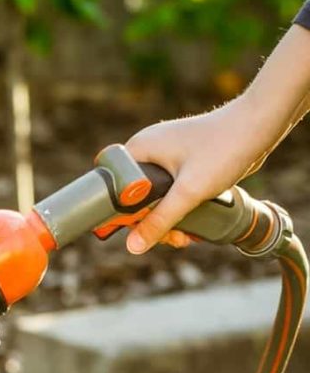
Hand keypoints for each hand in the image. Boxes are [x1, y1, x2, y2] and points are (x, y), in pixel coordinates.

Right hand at [124, 95, 275, 253]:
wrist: (260, 125)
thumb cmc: (224, 148)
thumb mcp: (188, 192)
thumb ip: (160, 220)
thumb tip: (133, 247)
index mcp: (138, 149)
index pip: (111, 187)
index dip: (119, 213)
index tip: (137, 230)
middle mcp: (148, 150)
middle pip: (133, 198)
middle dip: (150, 222)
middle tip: (169, 238)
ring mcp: (166, 156)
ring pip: (155, 199)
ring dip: (168, 220)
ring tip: (185, 235)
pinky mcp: (184, 163)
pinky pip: (172, 192)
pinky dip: (180, 209)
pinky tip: (193, 223)